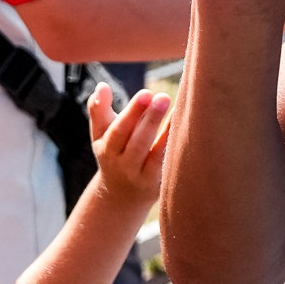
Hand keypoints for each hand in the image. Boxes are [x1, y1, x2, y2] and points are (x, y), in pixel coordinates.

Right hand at [85, 84, 172, 207]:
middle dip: (150, 120)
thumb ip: (99, 109)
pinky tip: (186, 131)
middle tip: (163, 97)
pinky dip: (175, 149)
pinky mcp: (158, 186)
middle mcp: (123, 166)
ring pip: (155, 155)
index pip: (118, 130)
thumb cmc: (113, 153)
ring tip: (179, 110)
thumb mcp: (100, 134)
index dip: (132, 112)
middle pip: (138, 142)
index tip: (146, 92)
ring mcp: (142, 178)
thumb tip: (102, 86)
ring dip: (166, 133)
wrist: (120, 197)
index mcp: (107, 149)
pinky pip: (167, 166)